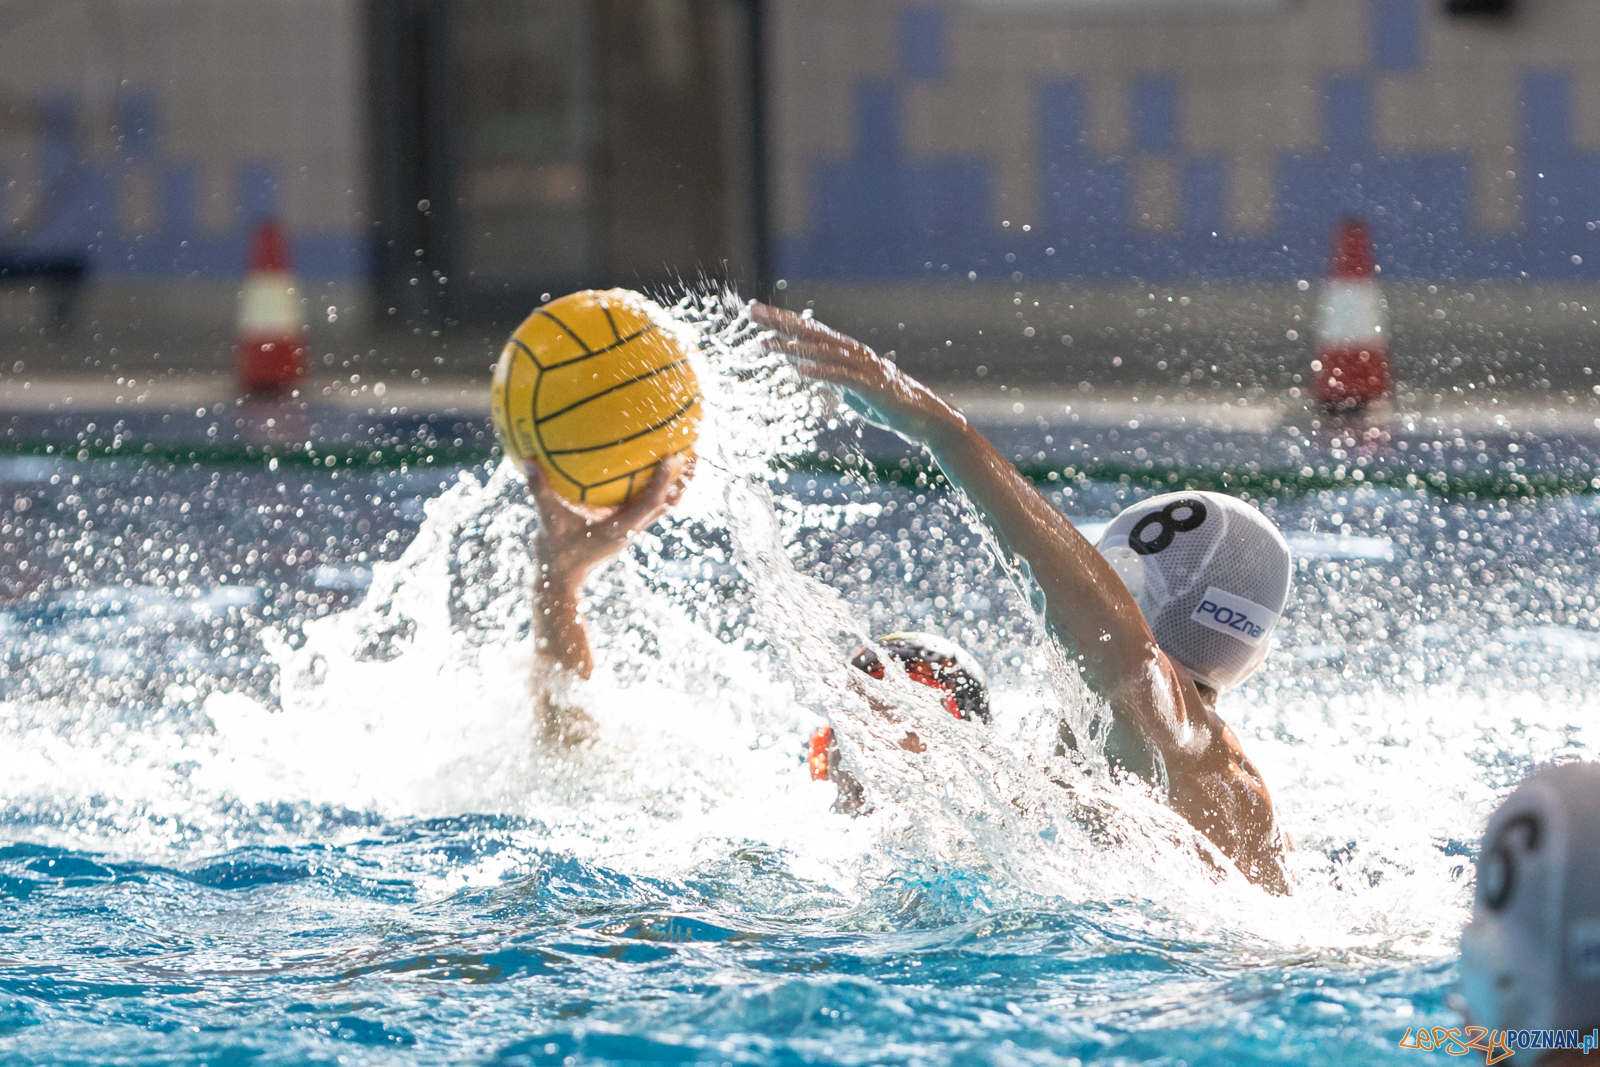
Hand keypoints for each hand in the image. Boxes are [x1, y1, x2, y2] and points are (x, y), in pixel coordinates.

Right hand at [526, 452, 694, 591]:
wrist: (561, 581)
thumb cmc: (555, 553)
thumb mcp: (547, 522)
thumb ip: (540, 493)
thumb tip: (528, 462)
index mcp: (619, 529)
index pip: (650, 503)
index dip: (664, 481)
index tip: (673, 456)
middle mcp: (632, 529)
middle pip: (669, 503)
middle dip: (684, 478)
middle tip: (696, 448)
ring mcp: (633, 529)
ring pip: (665, 505)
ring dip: (678, 483)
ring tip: (688, 454)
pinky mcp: (628, 528)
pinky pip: (650, 504)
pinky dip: (659, 486)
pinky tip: (652, 466)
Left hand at [749, 302, 960, 440]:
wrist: (925, 419)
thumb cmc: (885, 403)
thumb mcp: (848, 387)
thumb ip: (825, 373)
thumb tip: (798, 363)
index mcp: (846, 351)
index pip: (809, 329)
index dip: (781, 319)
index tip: (754, 310)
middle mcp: (853, 352)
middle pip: (812, 332)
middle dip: (780, 322)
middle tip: (752, 311)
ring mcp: (864, 368)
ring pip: (823, 352)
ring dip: (793, 347)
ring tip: (767, 344)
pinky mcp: (872, 387)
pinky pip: (842, 377)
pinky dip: (821, 373)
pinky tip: (800, 372)